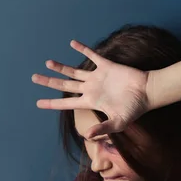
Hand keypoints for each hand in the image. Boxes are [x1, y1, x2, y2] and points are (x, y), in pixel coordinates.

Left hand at [32, 40, 151, 139]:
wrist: (147, 92)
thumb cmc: (134, 109)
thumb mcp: (118, 123)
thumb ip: (103, 128)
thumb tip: (88, 136)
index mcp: (91, 102)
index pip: (66, 103)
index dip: (52, 103)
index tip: (38, 103)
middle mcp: (91, 89)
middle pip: (65, 85)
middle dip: (49, 82)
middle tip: (34, 78)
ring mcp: (97, 77)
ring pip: (74, 71)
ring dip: (60, 67)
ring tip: (47, 63)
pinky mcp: (106, 66)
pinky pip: (92, 56)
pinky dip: (82, 50)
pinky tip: (72, 44)